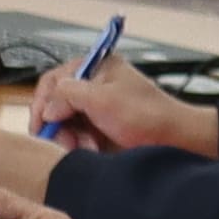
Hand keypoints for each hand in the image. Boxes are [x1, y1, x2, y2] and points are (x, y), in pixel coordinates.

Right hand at [40, 54, 218, 157]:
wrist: (177, 140)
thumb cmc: (146, 115)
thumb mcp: (102, 99)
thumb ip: (67, 95)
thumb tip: (47, 109)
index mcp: (95, 68)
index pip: (53, 80)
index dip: (43, 102)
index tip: (41, 124)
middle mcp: (93, 84)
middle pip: (56, 103)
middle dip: (57, 124)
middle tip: (62, 142)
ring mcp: (97, 106)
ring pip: (64, 122)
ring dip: (67, 137)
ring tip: (81, 148)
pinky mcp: (101, 127)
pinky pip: (76, 135)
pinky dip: (78, 144)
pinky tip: (89, 150)